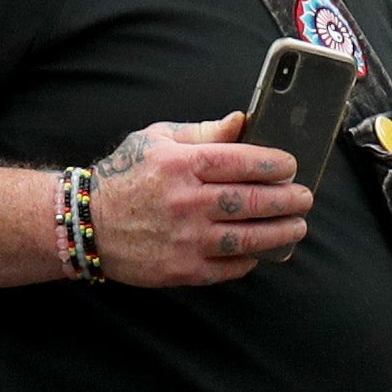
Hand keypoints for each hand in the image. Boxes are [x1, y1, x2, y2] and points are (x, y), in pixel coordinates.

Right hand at [79, 110, 315, 288]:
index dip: (275, 163)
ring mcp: (185, 239)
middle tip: (304, 198)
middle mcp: (186, 202)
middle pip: (251, 201)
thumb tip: (243, 122)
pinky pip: (227, 268)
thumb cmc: (125, 176)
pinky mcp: (180, 270)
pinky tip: (261, 251)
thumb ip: (203, 132)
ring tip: (297, 227)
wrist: (86, 223)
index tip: (291, 166)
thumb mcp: (158, 139)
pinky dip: (249, 260)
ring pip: (247, 238)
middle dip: (287, 200)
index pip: (242, 161)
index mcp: (182, 164)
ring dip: (279, 233)